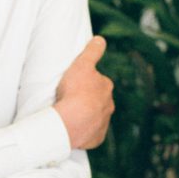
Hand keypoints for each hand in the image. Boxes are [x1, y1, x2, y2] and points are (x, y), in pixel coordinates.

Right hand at [55, 35, 113, 149]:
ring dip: (87, 114)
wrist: (70, 122)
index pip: (99, 81)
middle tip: (71, 98)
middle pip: (98, 99)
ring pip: (96, 116)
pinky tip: (75, 128)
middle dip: (88, 98)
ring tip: (71, 113)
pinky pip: (91, 133)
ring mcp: (103, 123)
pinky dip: (85, 131)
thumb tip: (100, 39)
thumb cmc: (75, 92)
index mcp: (106, 87)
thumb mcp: (82, 65)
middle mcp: (109, 105)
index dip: (87, 81)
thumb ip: (92, 51)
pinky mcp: (96, 137)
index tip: (76, 83)